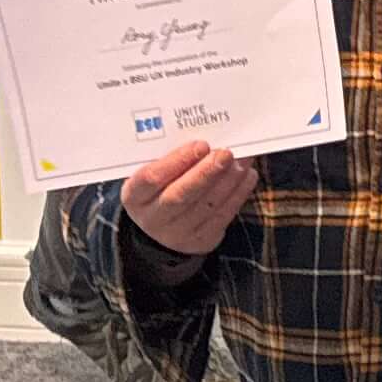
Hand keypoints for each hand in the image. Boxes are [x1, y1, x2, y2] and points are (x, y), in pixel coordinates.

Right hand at [122, 141, 255, 255]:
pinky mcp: (200, 240)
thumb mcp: (153, 173)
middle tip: (226, 153)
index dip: (177, 161)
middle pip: (180, 196)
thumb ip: (170, 158)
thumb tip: (205, 141)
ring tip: (242, 160)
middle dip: (206, 173)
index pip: (151, 178)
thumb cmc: (160, 187)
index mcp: (135, 195)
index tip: (201, 145)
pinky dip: (238, 194)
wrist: (163, 226)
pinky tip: (247, 176)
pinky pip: (222, 217)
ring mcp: (176, 233)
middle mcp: (153, 217)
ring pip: (205, 206)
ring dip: (228, 181)